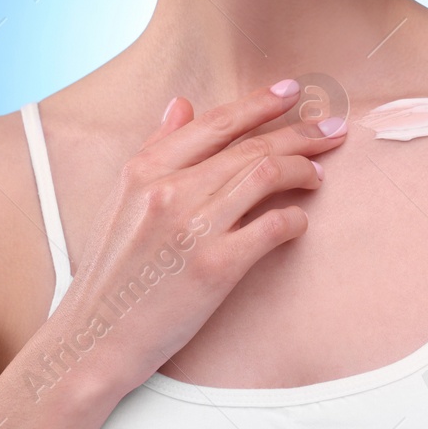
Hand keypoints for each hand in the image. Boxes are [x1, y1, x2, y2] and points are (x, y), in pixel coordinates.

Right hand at [36, 80, 347, 401]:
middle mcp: (169, 190)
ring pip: (268, 175)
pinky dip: (295, 219)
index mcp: (145, 169)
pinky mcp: (216, 266)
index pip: (216, 123)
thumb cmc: (112, 271)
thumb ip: (155, 148)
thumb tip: (180, 104)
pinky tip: (298, 222)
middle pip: (252, 146)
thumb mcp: (121, 199)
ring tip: (317, 175)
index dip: (261, 103)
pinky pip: (273, 225)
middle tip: (332, 131)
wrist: (95, 337)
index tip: (293, 91)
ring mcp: (193, 227)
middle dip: (301, 133)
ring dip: (304, 171)